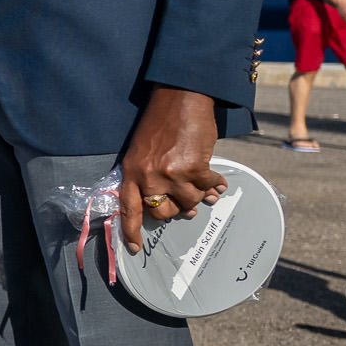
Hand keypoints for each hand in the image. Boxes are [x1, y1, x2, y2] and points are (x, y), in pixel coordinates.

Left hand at [118, 85, 225, 253]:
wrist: (180, 98)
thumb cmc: (161, 123)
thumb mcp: (142, 150)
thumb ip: (149, 176)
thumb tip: (172, 203)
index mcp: (131, 171)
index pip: (127, 208)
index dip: (130, 231)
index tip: (134, 248)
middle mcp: (148, 176)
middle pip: (162, 212)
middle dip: (175, 209)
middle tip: (185, 201)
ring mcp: (171, 174)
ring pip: (189, 203)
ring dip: (198, 195)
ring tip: (203, 185)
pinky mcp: (194, 168)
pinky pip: (207, 187)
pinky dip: (215, 185)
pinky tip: (217, 180)